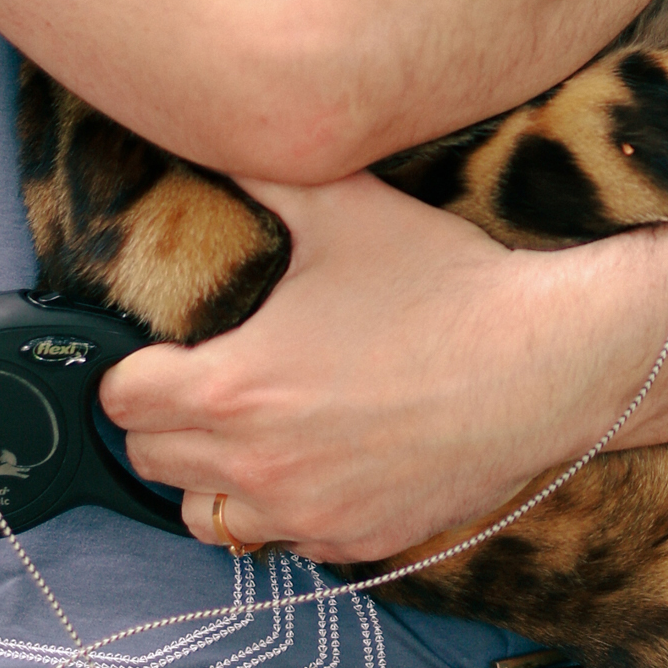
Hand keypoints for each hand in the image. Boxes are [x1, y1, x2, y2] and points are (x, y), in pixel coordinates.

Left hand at [98, 169, 667, 560]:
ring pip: (209, 518)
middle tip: (208, 384)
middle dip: (167, 421)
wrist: (545, 365)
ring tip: (252, 435)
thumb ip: (265, 173)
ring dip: (214, 480)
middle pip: (151, 461)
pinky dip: (289, 509)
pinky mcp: (357, 542)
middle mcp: (256, 465)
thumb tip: (220, 125)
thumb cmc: (442, 286)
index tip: (163, 352)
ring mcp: (307, 514)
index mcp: (233, 387)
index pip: (122, 399)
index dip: (135, 368)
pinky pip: (287, 541)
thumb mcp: (345, 211)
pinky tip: (324, 462)